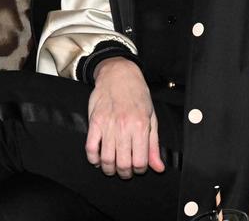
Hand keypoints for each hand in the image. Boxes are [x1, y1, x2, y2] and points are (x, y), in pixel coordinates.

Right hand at [86, 58, 163, 177]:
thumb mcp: (151, 118)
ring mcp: (107, 124)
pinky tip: (98, 159)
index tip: (138, 168)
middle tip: (125, 171)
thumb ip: (154, 145)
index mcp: (141, 126)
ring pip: (106, 159)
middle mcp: (124, 127)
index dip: (139, 170)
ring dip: (109, 169)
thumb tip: (158, 167)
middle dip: (124, 173)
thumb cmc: (137, 95)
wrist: (119, 75)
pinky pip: (90, 148)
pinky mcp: (94, 122)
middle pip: (122, 164)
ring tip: (112, 168)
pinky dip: (93, 159)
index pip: (140, 161)